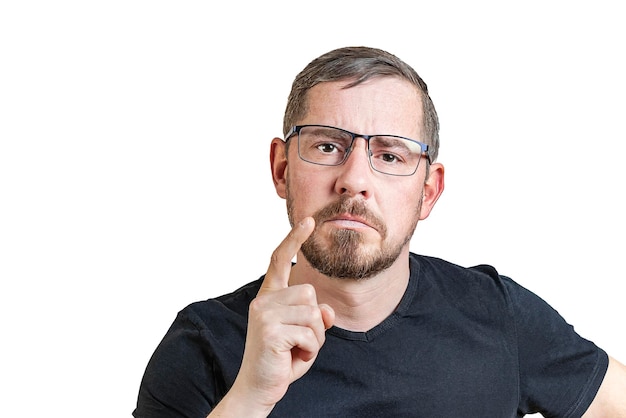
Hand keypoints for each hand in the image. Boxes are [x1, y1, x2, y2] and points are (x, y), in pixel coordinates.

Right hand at [226, 217, 334, 413]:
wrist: (259, 389)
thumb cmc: (281, 360)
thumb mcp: (304, 335)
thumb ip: (315, 317)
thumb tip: (326, 310)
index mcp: (269, 297)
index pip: (280, 260)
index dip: (295, 239)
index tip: (309, 221)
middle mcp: (263, 301)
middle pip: (310, 293)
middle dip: (316, 322)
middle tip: (300, 343)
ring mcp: (264, 314)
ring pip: (313, 314)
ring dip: (314, 338)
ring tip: (296, 351)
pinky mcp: (270, 330)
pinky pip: (310, 334)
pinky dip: (310, 351)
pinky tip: (293, 359)